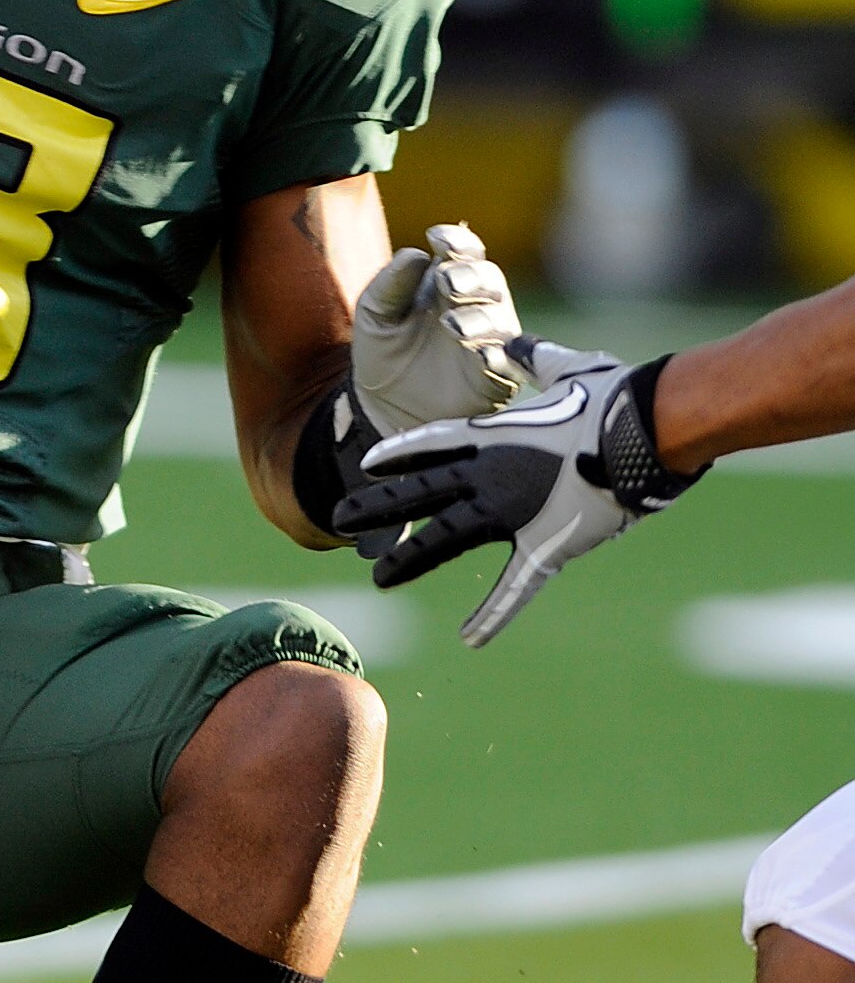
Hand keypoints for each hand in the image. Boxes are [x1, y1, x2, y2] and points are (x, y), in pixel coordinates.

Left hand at [331, 339, 703, 646]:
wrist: (644, 429)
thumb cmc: (613, 395)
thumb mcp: (567, 368)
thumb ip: (535, 359)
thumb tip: (519, 342)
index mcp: (493, 435)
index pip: (430, 444)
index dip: (397, 455)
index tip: (368, 464)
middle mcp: (488, 474)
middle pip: (418, 492)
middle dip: (377, 506)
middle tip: (339, 518)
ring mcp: (510, 512)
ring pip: (443, 539)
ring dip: (409, 559)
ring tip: (377, 576)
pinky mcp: (545, 546)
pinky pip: (512, 589)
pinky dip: (492, 616)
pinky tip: (469, 640)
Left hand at [350, 222, 527, 434]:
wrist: (384, 408)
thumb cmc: (383, 353)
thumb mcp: (374, 315)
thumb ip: (389, 284)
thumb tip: (416, 254)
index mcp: (446, 282)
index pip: (464, 251)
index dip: (457, 240)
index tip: (436, 238)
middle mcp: (475, 305)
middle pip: (489, 278)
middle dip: (471, 276)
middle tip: (448, 281)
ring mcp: (491, 340)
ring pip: (501, 318)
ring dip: (480, 318)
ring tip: (452, 326)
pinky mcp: (498, 376)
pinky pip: (508, 362)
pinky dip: (497, 356)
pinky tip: (480, 355)